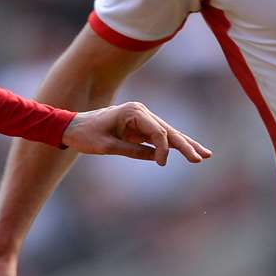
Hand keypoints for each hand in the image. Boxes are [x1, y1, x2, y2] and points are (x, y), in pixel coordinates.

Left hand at [60, 101, 210, 164]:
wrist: (71, 127)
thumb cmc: (86, 134)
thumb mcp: (107, 146)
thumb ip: (132, 151)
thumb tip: (158, 158)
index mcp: (134, 111)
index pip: (158, 131)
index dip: (164, 148)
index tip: (162, 164)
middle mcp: (141, 112)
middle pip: (168, 130)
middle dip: (186, 145)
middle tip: (202, 157)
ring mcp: (142, 119)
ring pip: (168, 133)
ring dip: (185, 145)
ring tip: (204, 155)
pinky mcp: (140, 128)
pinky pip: (160, 138)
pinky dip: (173, 146)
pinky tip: (189, 151)